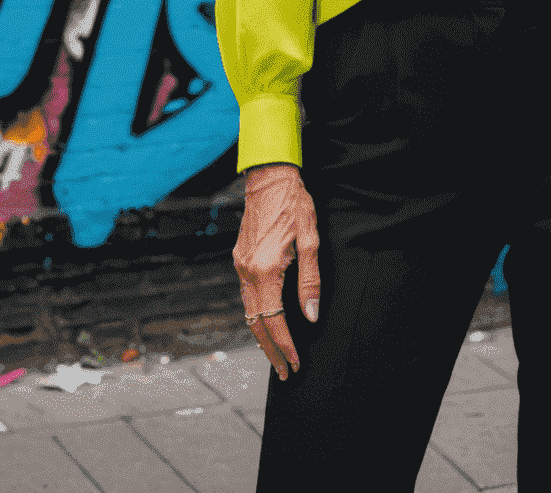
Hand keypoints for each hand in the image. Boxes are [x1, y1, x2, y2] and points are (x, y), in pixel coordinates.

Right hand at [231, 163, 320, 379]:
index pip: (275, 321)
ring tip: (277, 354)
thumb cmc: (294, 204)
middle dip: (271, 350)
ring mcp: (240, 265)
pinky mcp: (239, 259)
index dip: (286, 346)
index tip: (296, 363)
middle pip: (257, 324)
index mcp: (266, 270)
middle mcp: (248, 272)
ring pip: (248, 312)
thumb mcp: (311, 240)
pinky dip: (256, 315)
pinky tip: (266, 322)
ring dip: (262, 336)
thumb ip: (310, 280)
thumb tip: (311, 315)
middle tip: (286, 372)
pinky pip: (246, 296)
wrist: (268, 177)